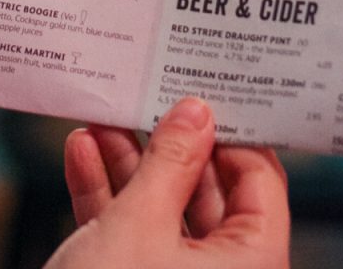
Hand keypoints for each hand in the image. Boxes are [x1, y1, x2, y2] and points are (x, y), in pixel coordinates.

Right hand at [44, 97, 289, 268]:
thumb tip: (196, 114)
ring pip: (161, 210)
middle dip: (164, 143)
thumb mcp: (140, 223)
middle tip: (144, 98)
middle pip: (205, 193)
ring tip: (102, 120)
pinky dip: (106, 195)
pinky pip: (130, 234)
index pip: (260, 183)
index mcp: (251, 266)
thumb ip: (169, 162)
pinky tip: (82, 155)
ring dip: (127, 162)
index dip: (229, 133)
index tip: (199, 92)